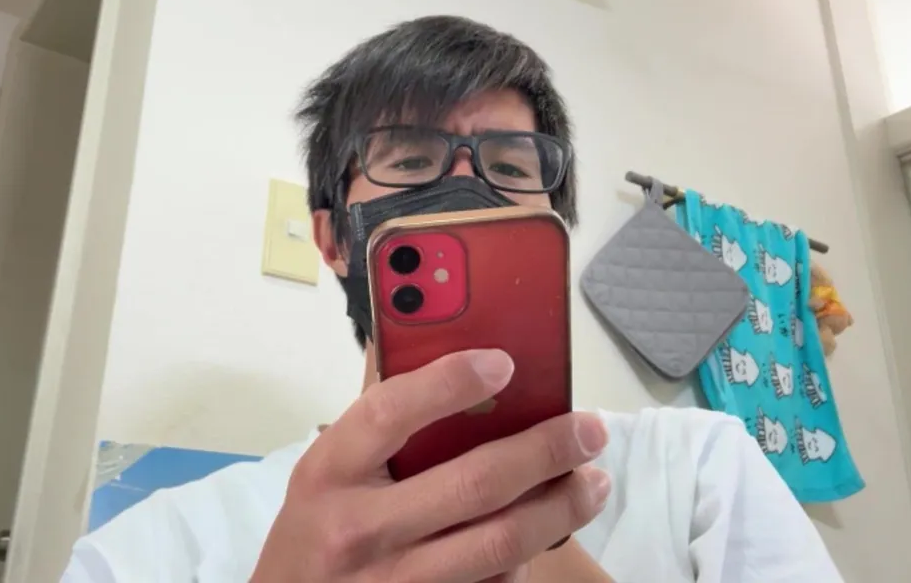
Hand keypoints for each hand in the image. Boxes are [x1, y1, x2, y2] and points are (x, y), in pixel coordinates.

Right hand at [250, 349, 611, 582]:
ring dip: (560, 508)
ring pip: (500, 543)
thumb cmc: (317, 530)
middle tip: (589, 429)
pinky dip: (529, 555)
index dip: (449, 383)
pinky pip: (494, 582)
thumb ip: (379, 421)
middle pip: (472, 484)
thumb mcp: (328, 472)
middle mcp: (358, 531)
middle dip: (544, 451)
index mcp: (328, 474)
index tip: (504, 363)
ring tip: (594, 481)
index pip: (389, 413)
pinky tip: (548, 529)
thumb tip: (445, 351)